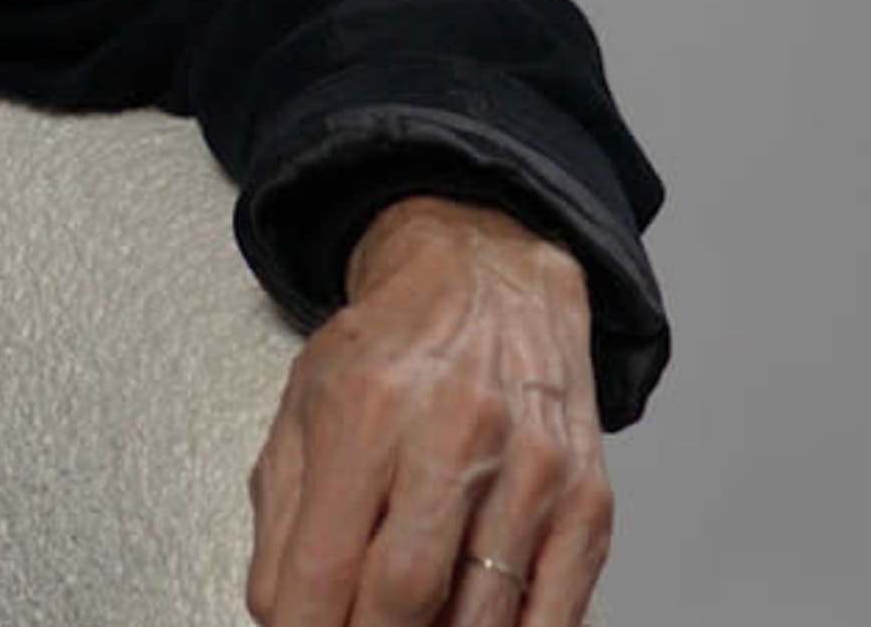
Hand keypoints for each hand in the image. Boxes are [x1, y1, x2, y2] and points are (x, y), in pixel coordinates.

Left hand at [244, 198, 608, 626]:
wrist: (489, 279)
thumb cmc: (393, 347)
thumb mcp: (303, 408)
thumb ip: (282, 519)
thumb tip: (283, 614)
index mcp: (366, 412)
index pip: (326, 567)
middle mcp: (454, 436)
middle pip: (404, 598)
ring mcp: (531, 473)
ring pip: (480, 617)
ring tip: (409, 623)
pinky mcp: (587, 503)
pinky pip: (556, 614)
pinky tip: (473, 625)